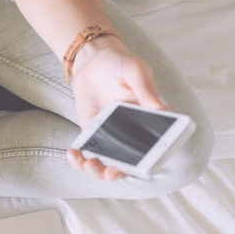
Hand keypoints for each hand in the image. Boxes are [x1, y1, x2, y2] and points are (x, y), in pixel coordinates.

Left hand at [66, 36, 169, 180]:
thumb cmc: (120, 63)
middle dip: (118, 173)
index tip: (141, 167)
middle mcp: (131, 133)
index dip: (149, 162)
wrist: (93, 60)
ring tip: (89, 165)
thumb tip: (162, 108)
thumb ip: (146, 88)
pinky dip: (79, 159)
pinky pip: (87, 152)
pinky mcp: (91, 133)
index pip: (153, 147)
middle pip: (128, 163)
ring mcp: (110, 135)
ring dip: (97, 171)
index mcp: (148, 121)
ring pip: (106, 162)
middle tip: (111, 172)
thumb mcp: (135, 70)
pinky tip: (73, 154)